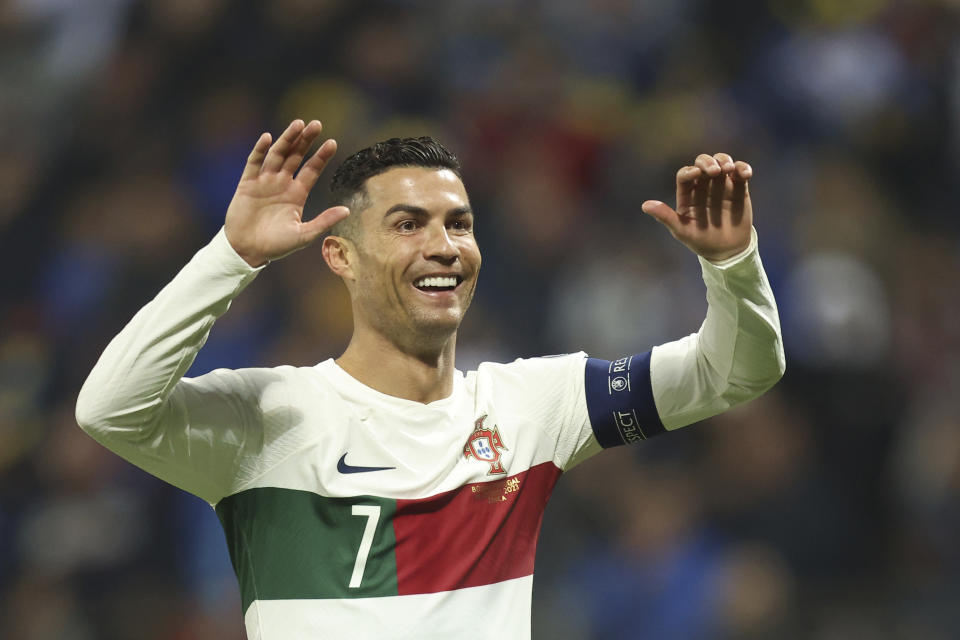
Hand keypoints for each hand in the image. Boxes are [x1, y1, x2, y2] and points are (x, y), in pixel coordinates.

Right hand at [224, 119, 349, 266]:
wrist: (248, 251)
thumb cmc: (277, 245)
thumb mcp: (304, 235)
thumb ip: (324, 221)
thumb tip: (347, 210)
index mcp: (297, 194)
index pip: (312, 170)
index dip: (321, 156)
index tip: (332, 142)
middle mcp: (282, 183)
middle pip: (296, 156)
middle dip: (305, 140)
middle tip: (316, 124)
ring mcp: (265, 181)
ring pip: (277, 154)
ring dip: (287, 139)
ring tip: (298, 124)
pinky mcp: (247, 184)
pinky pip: (254, 163)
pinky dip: (260, 150)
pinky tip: (267, 138)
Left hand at [641, 153, 752, 261]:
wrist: (727, 250)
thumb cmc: (700, 240)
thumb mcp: (681, 231)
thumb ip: (665, 217)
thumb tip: (645, 205)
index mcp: (687, 193)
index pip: (685, 174)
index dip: (689, 171)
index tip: (696, 174)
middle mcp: (703, 185)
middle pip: (702, 163)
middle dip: (707, 162)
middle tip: (715, 171)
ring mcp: (721, 185)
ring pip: (721, 162)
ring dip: (724, 161)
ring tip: (728, 170)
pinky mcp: (738, 187)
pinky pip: (740, 171)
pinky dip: (742, 168)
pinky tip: (745, 174)